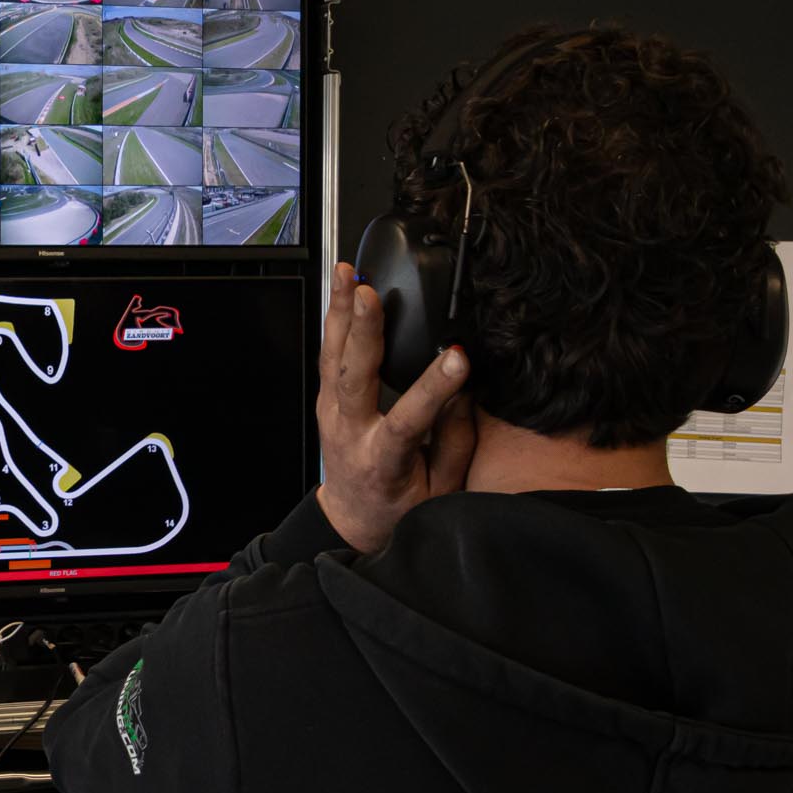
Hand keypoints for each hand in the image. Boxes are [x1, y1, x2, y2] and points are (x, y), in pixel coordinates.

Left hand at [315, 261, 477, 553]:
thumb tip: (466, 390)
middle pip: (353, 377)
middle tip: (370, 294)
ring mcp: (332, 413)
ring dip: (340, 312)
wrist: (351, 519)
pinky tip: (342, 289)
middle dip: (362, 332)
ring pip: (333, 356)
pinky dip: (336, 319)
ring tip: (348, 273)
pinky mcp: (327, 399)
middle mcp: (350, 431)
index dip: (434, 388)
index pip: (408, 420)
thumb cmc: (399, 507)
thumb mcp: (440, 489)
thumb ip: (454, 441)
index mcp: (382, 460)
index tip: (458, 357)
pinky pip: (329, 354)